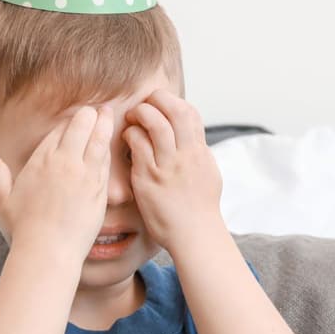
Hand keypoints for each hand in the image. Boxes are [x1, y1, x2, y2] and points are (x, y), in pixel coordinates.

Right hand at [0, 106, 113, 262]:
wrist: (49, 252)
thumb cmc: (23, 228)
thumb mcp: (1, 198)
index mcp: (42, 161)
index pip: (59, 131)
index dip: (68, 122)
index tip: (76, 114)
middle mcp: (65, 163)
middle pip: (81, 128)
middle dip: (89, 115)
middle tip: (98, 108)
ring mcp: (86, 175)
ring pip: (98, 140)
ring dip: (104, 124)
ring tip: (109, 113)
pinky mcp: (100, 190)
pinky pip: (107, 162)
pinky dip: (109, 147)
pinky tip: (112, 142)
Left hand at [122, 91, 223, 253]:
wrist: (194, 234)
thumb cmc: (199, 208)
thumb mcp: (207, 173)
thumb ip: (197, 153)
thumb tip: (192, 138)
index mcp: (200, 152)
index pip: (191, 113)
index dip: (174, 101)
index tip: (162, 104)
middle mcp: (186, 155)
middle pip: (175, 110)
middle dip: (157, 99)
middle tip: (145, 104)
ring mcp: (168, 165)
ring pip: (155, 123)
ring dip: (141, 113)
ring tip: (133, 118)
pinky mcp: (149, 177)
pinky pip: (138, 145)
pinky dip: (130, 134)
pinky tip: (127, 139)